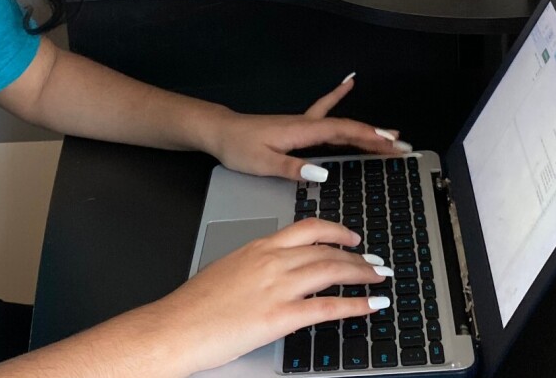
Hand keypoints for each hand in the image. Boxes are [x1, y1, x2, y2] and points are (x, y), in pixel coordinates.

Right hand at [153, 219, 392, 374]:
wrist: (176, 326)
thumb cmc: (194, 304)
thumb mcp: (228, 269)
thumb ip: (255, 266)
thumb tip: (274, 273)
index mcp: (259, 247)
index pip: (308, 229)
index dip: (337, 230)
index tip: (351, 236)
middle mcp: (272, 261)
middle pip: (327, 250)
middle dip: (358, 256)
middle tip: (376, 262)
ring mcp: (278, 287)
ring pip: (333, 271)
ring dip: (362, 275)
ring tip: (379, 279)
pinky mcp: (280, 316)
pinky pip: (328, 307)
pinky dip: (355, 304)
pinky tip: (370, 305)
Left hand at [209, 73, 411, 181]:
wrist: (220, 131)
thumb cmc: (239, 147)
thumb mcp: (263, 163)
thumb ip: (292, 168)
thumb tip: (322, 172)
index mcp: (303, 131)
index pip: (344, 133)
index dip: (370, 139)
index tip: (393, 146)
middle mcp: (307, 124)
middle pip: (349, 128)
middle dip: (377, 137)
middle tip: (402, 146)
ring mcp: (303, 123)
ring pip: (341, 123)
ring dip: (365, 127)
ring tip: (389, 132)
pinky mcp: (297, 125)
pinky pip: (324, 109)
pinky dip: (337, 95)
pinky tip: (347, 83)